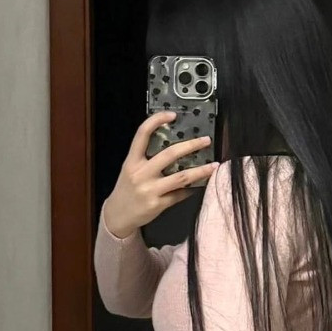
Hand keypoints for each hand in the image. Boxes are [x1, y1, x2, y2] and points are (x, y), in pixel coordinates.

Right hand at [103, 111, 218, 236]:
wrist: (118, 216)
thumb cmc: (127, 189)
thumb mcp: (130, 170)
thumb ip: (146, 158)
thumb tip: (174, 148)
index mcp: (132, 161)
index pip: (142, 134)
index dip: (156, 121)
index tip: (172, 114)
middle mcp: (140, 173)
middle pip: (169, 154)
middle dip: (191, 146)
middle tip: (206, 141)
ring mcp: (149, 190)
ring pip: (181, 177)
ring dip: (200, 171)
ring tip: (214, 165)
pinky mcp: (157, 204)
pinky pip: (180, 194)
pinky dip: (192, 189)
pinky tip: (200, 185)